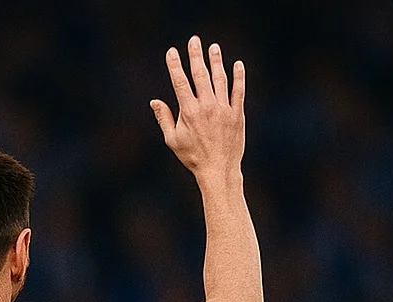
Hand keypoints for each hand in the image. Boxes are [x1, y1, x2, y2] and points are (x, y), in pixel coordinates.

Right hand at [150, 36, 245, 184]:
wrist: (218, 170)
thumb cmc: (193, 157)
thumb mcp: (172, 140)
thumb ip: (163, 118)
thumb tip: (154, 101)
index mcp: (188, 112)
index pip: (180, 82)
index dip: (175, 65)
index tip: (172, 52)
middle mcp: (206, 107)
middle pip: (200, 75)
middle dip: (196, 56)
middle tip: (194, 40)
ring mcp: (223, 109)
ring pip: (219, 79)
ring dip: (216, 61)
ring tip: (213, 47)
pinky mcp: (237, 114)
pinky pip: (238, 91)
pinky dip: (238, 77)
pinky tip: (237, 64)